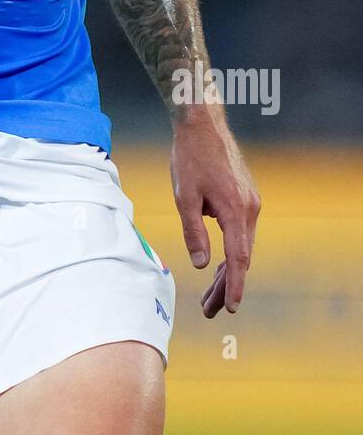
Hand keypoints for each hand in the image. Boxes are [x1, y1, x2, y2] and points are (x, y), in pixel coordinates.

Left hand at [170, 105, 260, 316]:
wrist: (202, 123)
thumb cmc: (190, 157)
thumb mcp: (184, 197)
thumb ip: (194, 232)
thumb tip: (201, 265)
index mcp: (235, 211)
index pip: (239, 259)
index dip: (235, 286)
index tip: (232, 308)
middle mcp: (249, 209)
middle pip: (241, 257)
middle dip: (226, 286)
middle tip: (210, 311)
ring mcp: (250, 202)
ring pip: (241, 246)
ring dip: (227, 271)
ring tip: (210, 297)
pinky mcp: (245, 197)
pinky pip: (240, 232)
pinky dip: (231, 251)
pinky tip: (217, 266)